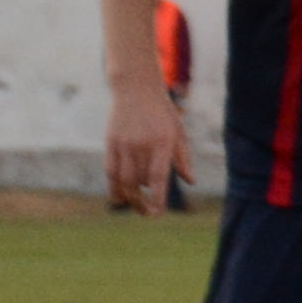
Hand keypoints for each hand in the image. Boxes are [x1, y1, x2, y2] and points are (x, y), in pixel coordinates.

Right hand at [106, 76, 189, 214]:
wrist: (136, 88)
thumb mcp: (179, 132)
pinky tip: (119, 196)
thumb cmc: (162, 113)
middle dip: (143, 201)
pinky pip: (111, 170)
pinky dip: (114, 185)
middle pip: (139, 182)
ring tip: (135, 207)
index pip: (158, 177)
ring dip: (128, 197)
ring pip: (123, 179)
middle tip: (148, 213)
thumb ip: (183, 158)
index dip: (157, 198)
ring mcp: (124, 143)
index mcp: (162, 143)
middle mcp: (141, 145)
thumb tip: (190, 181)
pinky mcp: (111, 142)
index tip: (158, 214)